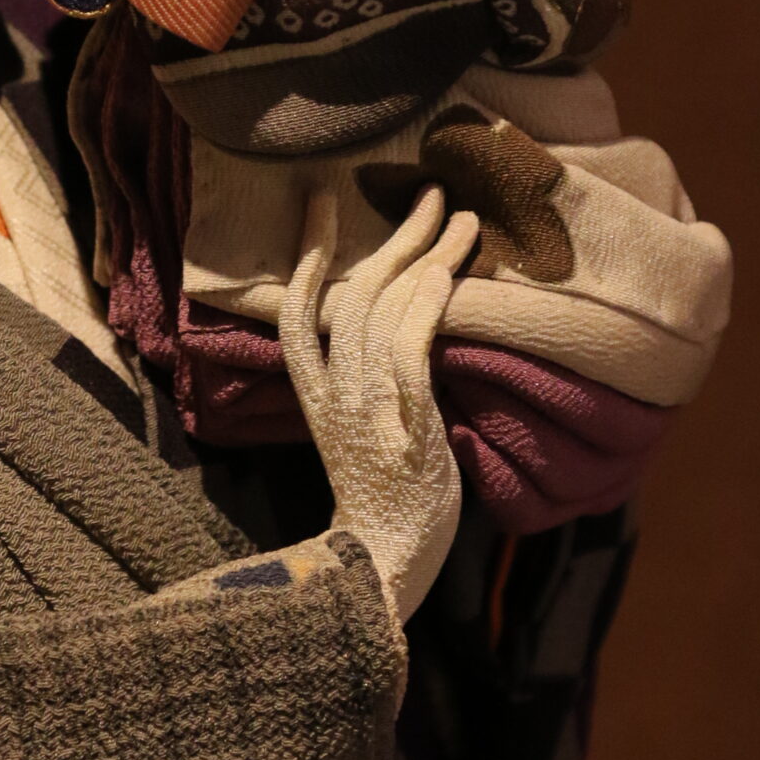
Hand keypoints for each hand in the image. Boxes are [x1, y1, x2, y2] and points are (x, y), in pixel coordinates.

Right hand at [278, 184, 478, 624]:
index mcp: (315, 397)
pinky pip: (409, 344)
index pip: (297, 311)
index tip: (320, 200)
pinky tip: (450, 271)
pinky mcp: (404, 420)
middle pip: (350, 293)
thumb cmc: (385, 504)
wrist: (382, 566)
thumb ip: (369, 387)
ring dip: (426, 253)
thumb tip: (405, 333)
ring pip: (383, 307)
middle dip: (393, 236)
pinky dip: (428, 301)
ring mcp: (366, 405)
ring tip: (462, 216)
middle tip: (430, 192)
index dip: (308, 251)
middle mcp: (333, 393)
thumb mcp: (361, 437)